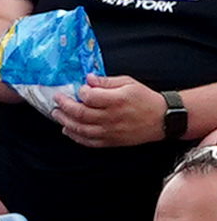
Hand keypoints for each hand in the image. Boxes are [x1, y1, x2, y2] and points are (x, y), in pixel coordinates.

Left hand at [52, 74, 167, 149]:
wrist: (163, 119)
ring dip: (65, 121)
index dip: (80, 92)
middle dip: (65, 106)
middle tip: (57, 100)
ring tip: (57, 114)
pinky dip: (75, 136)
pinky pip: (88, 141)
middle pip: (81, 114)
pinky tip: (67, 130)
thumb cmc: (145, 99)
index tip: (79, 88)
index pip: (90, 97)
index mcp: (117, 100)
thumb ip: (107, 81)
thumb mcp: (129, 83)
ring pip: (81, 129)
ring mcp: (110, 131)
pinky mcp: (111, 142)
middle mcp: (112, 117)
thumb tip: (88, 79)